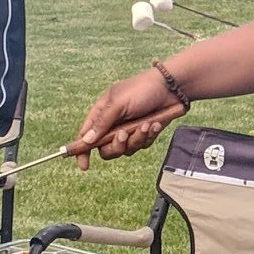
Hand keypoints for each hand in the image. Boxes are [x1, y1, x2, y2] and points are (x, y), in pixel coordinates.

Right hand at [72, 70, 186, 167]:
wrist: (172, 88)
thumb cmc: (142, 89)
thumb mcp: (119, 103)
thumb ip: (102, 122)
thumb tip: (86, 140)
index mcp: (102, 113)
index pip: (86, 136)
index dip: (82, 151)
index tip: (84, 165)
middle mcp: (113, 124)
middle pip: (106, 150)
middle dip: (116, 146)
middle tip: (125, 134)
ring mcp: (129, 130)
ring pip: (126, 150)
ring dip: (136, 139)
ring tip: (146, 124)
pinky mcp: (144, 134)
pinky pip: (142, 145)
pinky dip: (148, 136)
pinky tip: (155, 124)